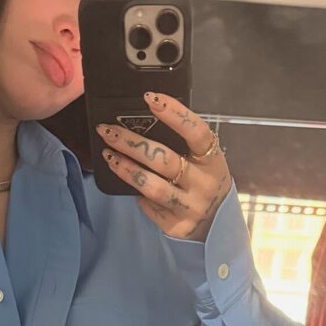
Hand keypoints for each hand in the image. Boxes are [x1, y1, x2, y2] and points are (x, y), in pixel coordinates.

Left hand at [95, 92, 231, 242]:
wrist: (217, 226)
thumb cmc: (205, 183)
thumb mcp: (205, 162)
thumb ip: (184, 145)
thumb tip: (143, 125)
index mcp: (213, 161)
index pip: (196, 132)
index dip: (175, 113)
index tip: (150, 98)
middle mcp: (204, 185)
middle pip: (165, 159)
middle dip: (132, 143)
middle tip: (108, 131)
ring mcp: (190, 208)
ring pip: (152, 186)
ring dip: (126, 169)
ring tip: (109, 155)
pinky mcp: (176, 227)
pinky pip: (149, 206)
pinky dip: (137, 194)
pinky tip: (130, 185)